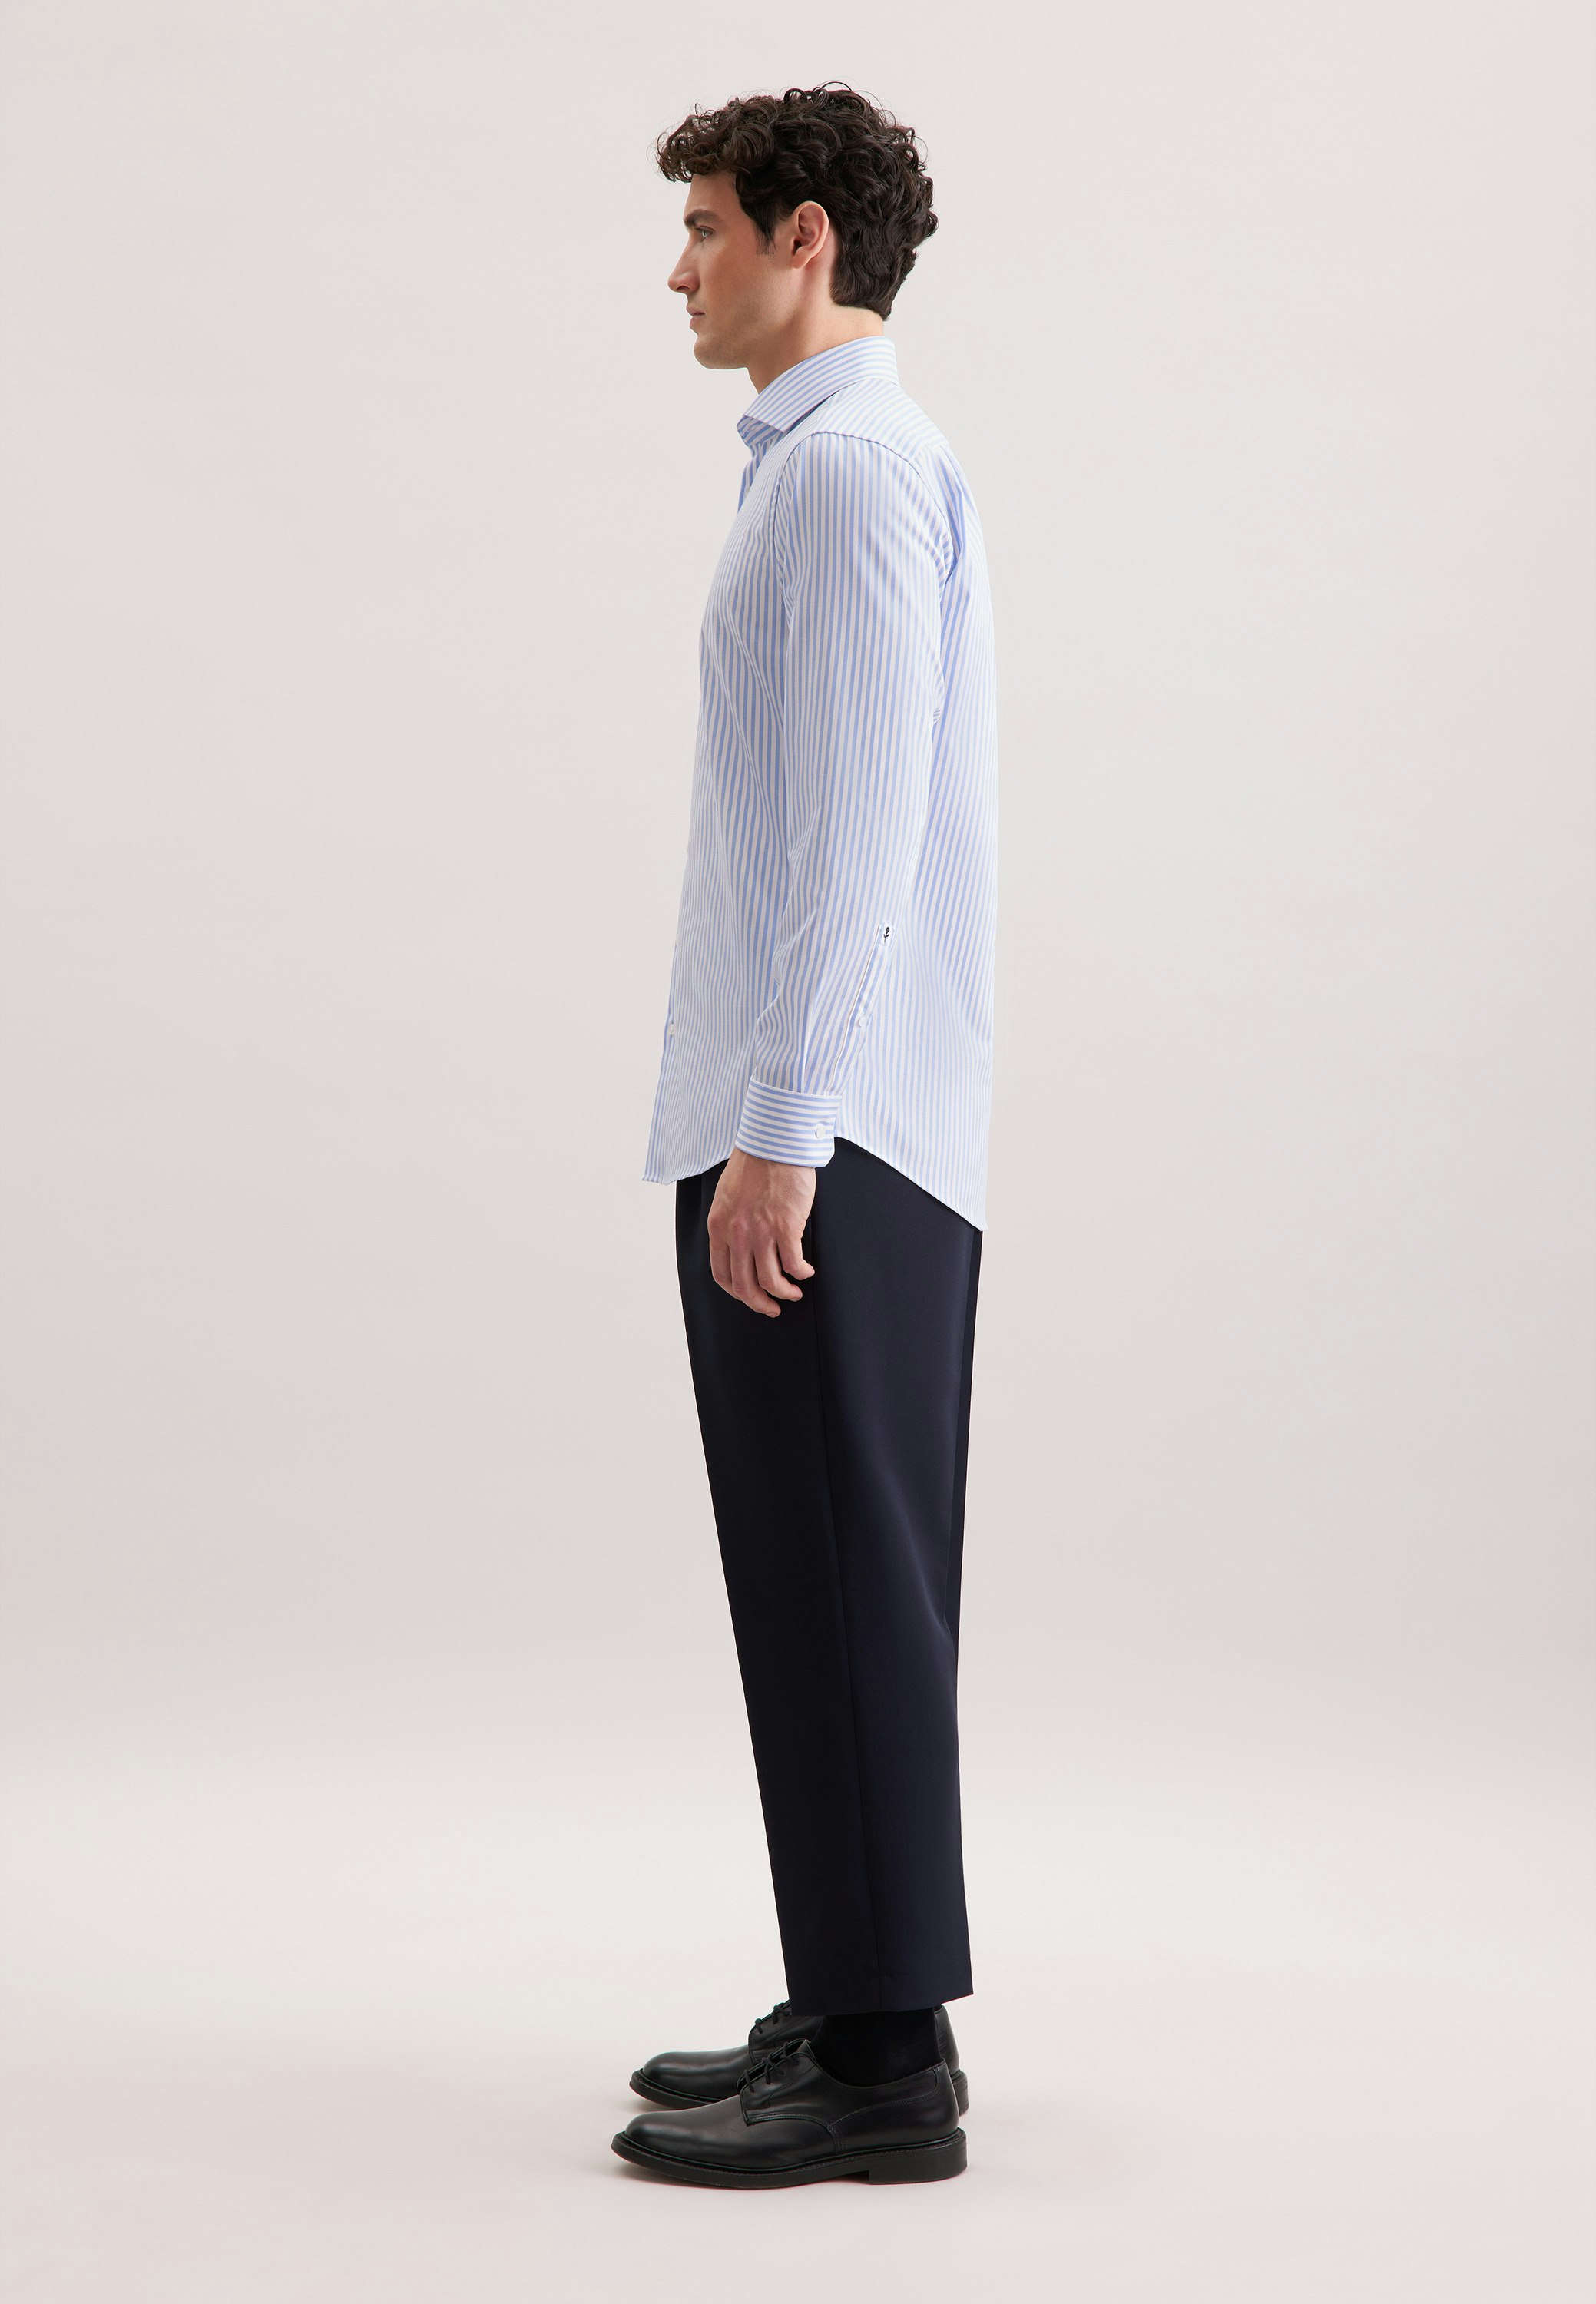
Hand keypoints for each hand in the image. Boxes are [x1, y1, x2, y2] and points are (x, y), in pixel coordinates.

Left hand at [707, 1150, 816, 1316]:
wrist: (774, 1143)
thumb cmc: (754, 1165)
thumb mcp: (727, 1196)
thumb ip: (730, 1223)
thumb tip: (741, 1247)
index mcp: (719, 1227)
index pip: (722, 1274)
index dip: (737, 1293)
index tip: (751, 1297)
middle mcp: (736, 1233)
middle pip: (745, 1286)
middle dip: (760, 1303)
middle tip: (772, 1308)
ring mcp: (761, 1232)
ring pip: (771, 1281)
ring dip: (784, 1293)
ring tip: (793, 1292)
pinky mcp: (786, 1227)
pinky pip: (793, 1264)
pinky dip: (801, 1274)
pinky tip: (806, 1272)